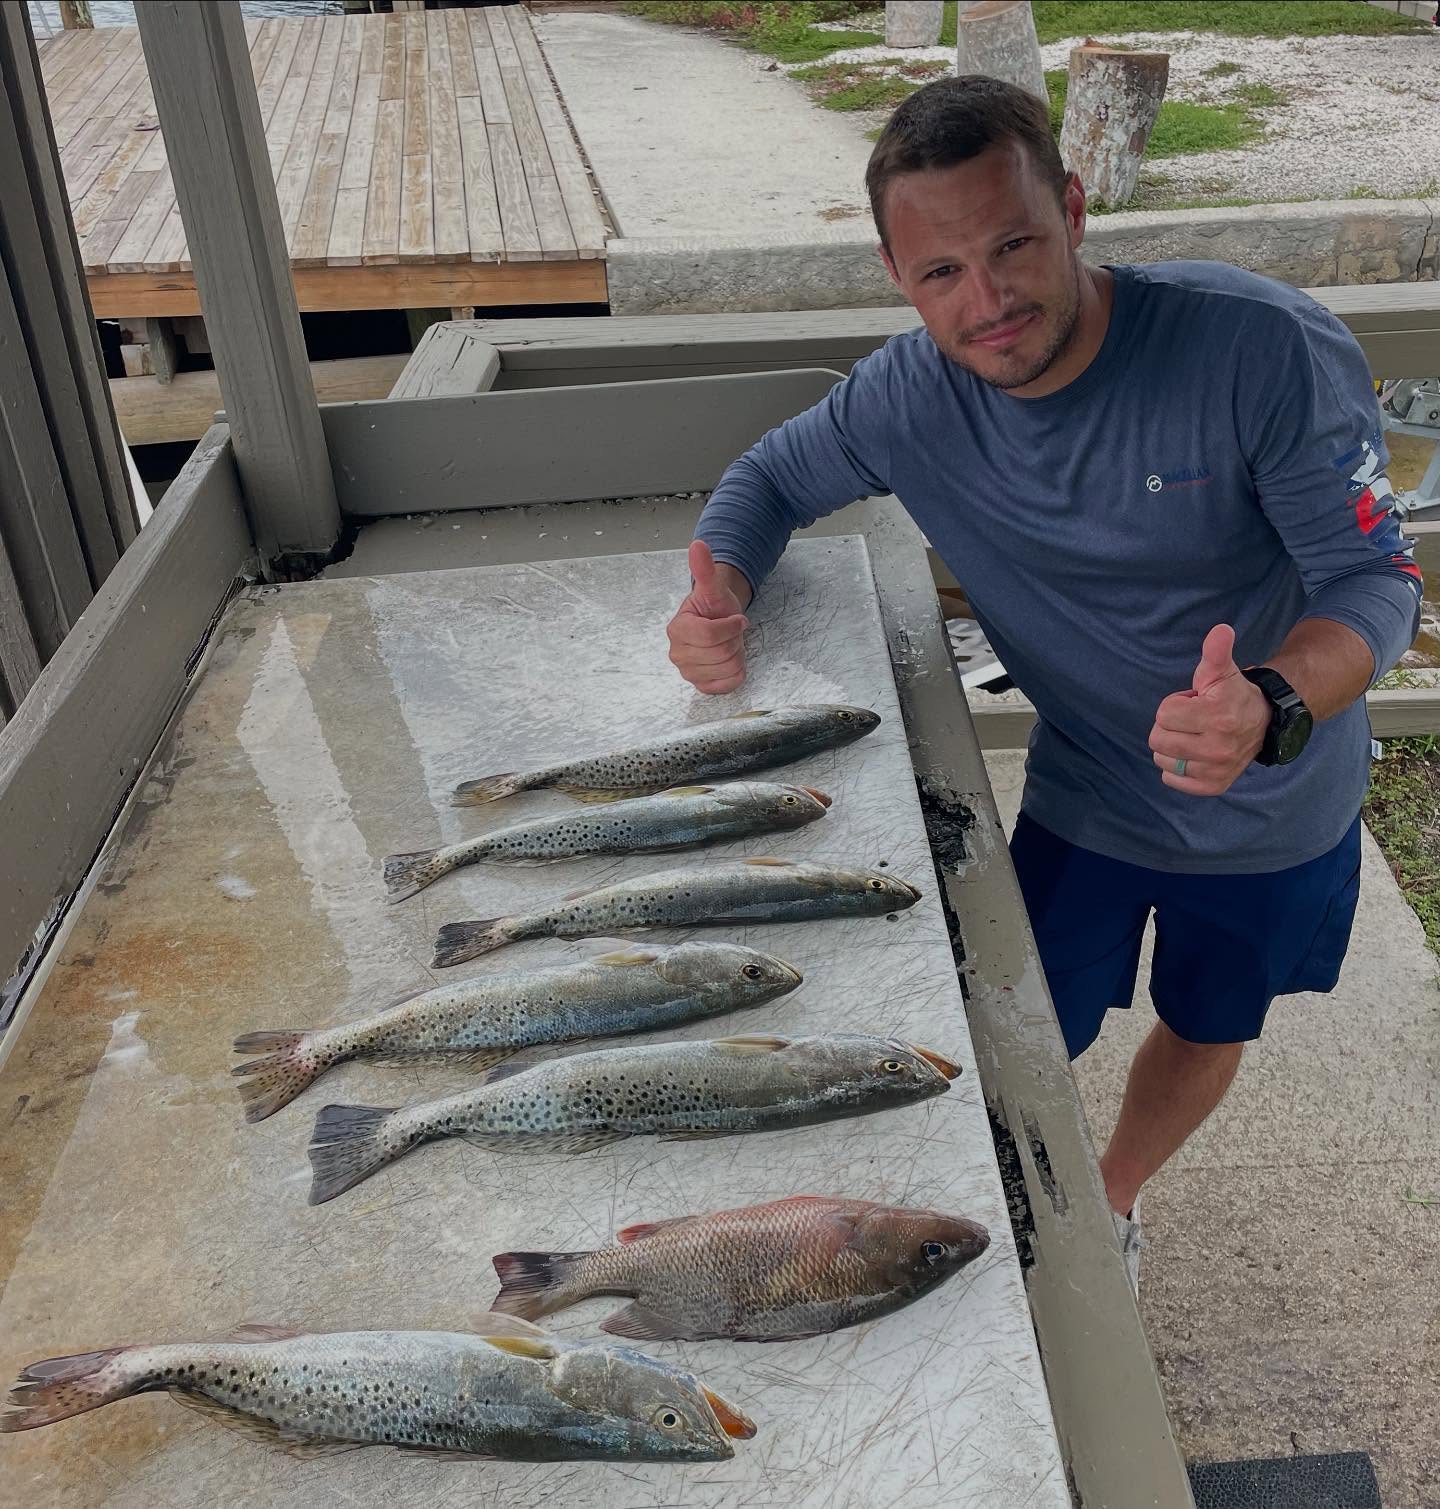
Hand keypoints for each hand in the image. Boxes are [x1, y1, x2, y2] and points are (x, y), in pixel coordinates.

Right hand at [666, 540, 749, 693]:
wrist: (718, 623)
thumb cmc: (714, 608)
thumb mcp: (712, 588)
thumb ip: (704, 569)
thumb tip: (698, 545)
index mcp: (677, 630)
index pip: (710, 635)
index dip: (731, 626)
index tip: (736, 619)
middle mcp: (678, 654)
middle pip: (721, 652)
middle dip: (734, 640)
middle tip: (730, 632)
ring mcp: (688, 672)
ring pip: (727, 668)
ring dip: (736, 655)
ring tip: (729, 644)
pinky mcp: (701, 685)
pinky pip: (728, 684)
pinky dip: (736, 672)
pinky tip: (729, 660)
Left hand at [1148, 624, 1271, 796]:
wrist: (1264, 722)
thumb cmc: (1234, 694)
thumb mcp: (1223, 670)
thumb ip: (1216, 651)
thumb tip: (1220, 630)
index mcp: (1218, 717)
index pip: (1163, 715)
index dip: (1174, 705)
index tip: (1193, 703)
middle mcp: (1218, 748)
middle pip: (1158, 740)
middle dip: (1170, 726)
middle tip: (1193, 721)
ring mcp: (1216, 770)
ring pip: (1163, 761)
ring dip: (1172, 748)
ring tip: (1195, 736)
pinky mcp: (1214, 786)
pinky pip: (1172, 780)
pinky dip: (1177, 769)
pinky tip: (1193, 755)